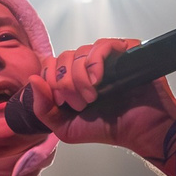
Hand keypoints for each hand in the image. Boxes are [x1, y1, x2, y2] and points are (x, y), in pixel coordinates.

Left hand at [23, 38, 175, 152]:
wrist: (142, 131)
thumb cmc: (107, 129)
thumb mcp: (64, 127)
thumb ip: (43, 108)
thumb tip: (33, 79)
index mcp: (73, 79)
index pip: (49, 64)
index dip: (50, 81)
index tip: (62, 103)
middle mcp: (89, 66)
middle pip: (63, 57)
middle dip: (65, 83)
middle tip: (80, 103)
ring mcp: (108, 58)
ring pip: (81, 51)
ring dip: (79, 76)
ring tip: (91, 96)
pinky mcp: (127, 52)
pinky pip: (105, 44)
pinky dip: (95, 60)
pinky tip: (98, 79)